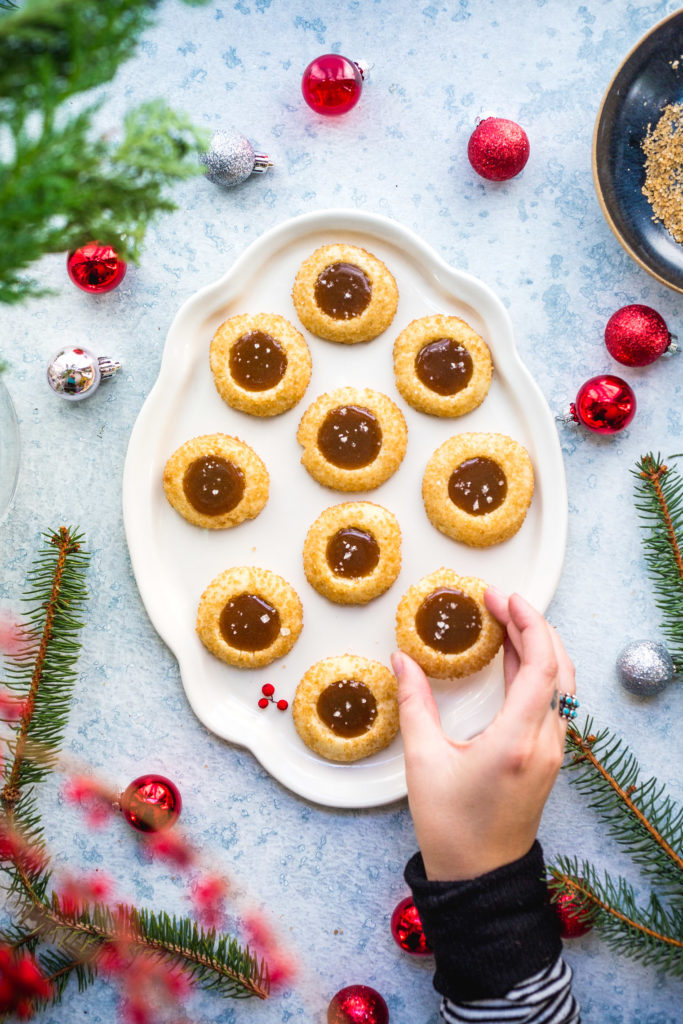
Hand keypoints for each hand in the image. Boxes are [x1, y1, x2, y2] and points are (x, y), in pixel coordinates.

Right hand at [392, 588, 574, 881]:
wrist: (479, 879)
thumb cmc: (451, 827)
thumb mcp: (423, 760)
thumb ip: (414, 703)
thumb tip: (402, 660)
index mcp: (517, 741)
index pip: (541, 666)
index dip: (527, 624)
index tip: (502, 597)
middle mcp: (544, 743)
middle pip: (558, 667)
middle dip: (533, 625)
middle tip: (500, 600)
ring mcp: (551, 752)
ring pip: (560, 684)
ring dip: (538, 646)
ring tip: (506, 620)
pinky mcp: (546, 759)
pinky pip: (552, 702)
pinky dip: (538, 671)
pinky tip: (513, 659)